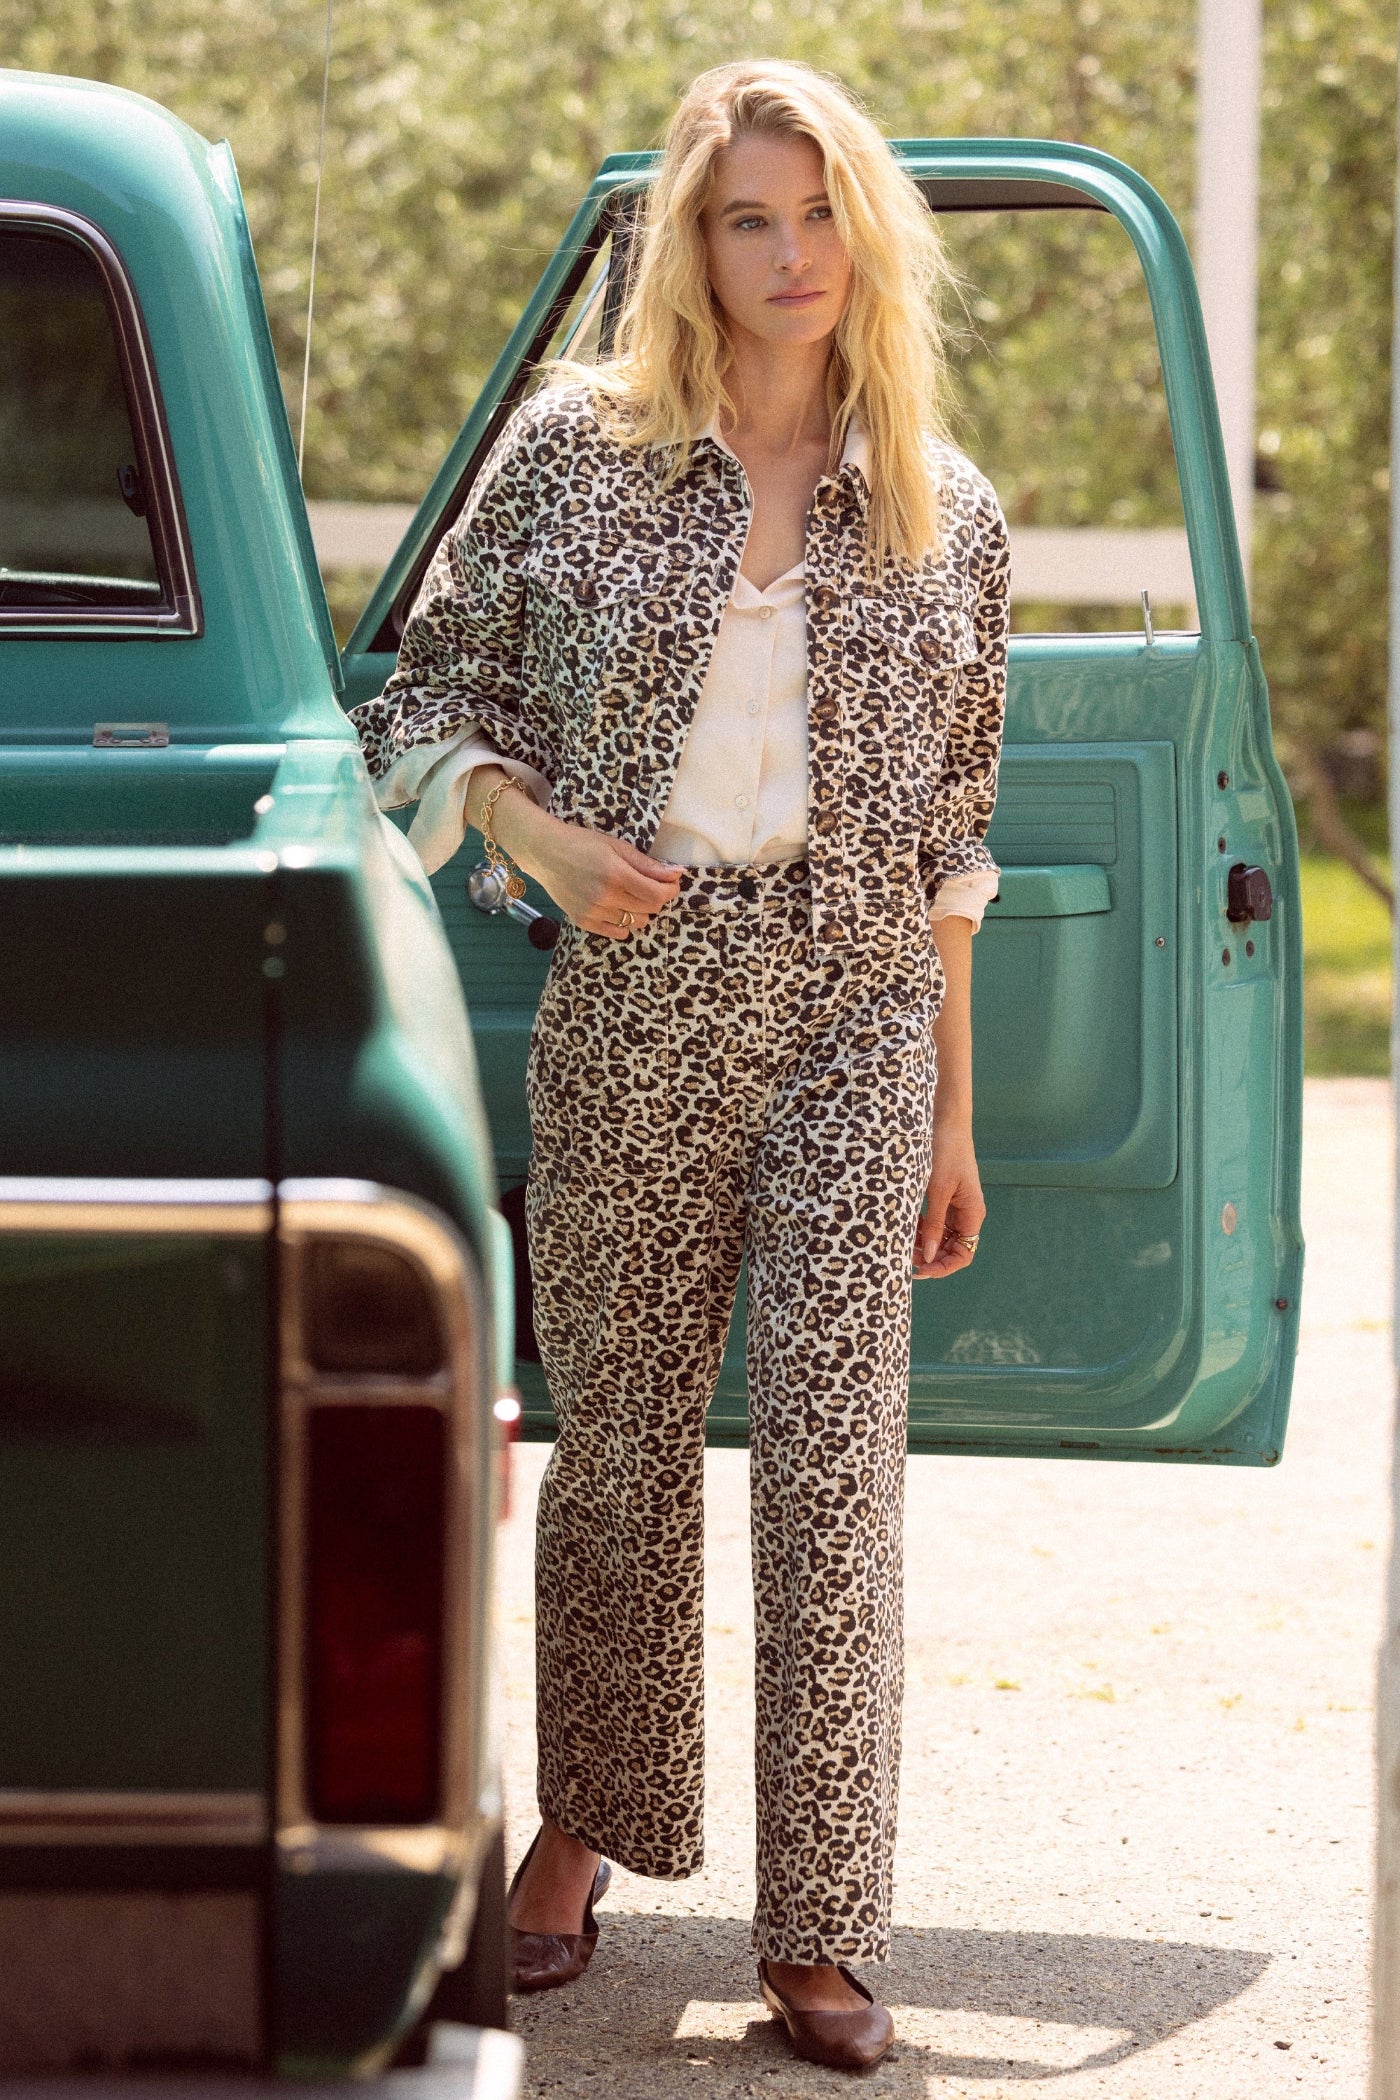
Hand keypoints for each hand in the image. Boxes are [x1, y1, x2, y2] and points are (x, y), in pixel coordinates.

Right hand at [496, 792, 680, 938]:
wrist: (545, 853)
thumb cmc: (582, 844)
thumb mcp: (617, 846)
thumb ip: (647, 864)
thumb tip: (676, 874)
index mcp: (616, 874)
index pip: (657, 895)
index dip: (670, 891)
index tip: (671, 883)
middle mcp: (606, 897)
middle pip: (649, 910)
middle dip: (657, 898)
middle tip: (651, 885)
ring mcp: (594, 912)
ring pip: (635, 923)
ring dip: (641, 911)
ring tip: (631, 895)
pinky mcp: (584, 921)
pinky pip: (616, 932)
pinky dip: (624, 924)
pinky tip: (619, 908)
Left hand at [913, 1118, 985, 1279]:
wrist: (945, 1121)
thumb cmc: (945, 1151)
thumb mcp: (937, 1190)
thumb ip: (933, 1224)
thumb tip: (928, 1257)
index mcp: (972, 1213)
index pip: (963, 1254)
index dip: (943, 1267)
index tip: (920, 1270)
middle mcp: (967, 1214)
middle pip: (951, 1249)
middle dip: (929, 1257)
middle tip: (904, 1256)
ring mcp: (956, 1207)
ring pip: (940, 1237)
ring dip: (923, 1243)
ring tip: (901, 1241)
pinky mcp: (944, 1198)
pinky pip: (934, 1222)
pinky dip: (920, 1227)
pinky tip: (905, 1224)